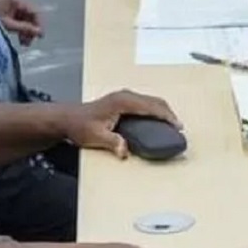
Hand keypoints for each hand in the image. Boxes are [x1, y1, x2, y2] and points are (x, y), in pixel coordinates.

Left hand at [0, 0, 42, 45]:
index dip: (38, 24)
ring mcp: (11, 9)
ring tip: (24, 44)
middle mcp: (15, 3)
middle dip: (31, 30)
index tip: (40, 36)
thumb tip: (39, 32)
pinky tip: (20, 40)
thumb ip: (24, 28)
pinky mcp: (7, 16)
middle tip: (29, 43)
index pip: (33, 11)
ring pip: (25, 21)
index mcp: (16, 1)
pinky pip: (19, 23)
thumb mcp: (8, 25)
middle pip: (30, 17)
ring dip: (26, 32)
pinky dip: (20, 31)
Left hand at [61, 89, 180, 156]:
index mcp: (122, 102)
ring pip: (150, 100)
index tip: (178, 125)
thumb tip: (124, 151)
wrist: (67, 118)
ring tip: (172, 124)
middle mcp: (125, 95)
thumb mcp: (95, 136)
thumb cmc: (80, 126)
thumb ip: (112, 142)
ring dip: (162, 110)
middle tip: (179, 127)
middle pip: (154, 101)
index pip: (151, 107)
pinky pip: (144, 102)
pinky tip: (157, 119)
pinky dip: (154, 109)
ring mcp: (124, 96)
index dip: (166, 116)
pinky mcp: (122, 100)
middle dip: (168, 113)